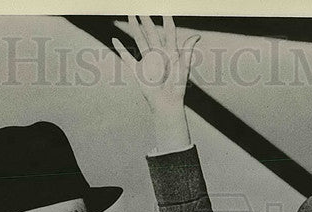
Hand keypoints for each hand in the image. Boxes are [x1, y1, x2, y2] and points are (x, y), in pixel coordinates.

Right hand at [111, 15, 198, 151]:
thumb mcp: (183, 67)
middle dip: (147, 20)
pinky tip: (115, 39)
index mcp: (170, 52)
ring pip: (140, 40)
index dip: (166, 20)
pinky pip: (127, 58)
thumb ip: (187, 50)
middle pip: (151, 33)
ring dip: (135, 28)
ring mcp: (147, 61)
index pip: (168, 32)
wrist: (167, 103)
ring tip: (131, 15)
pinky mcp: (138, 70)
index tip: (164, 8)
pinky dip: (120, 49)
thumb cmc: (177, 87)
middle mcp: (158, 54)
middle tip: (142, 7)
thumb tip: (197, 35)